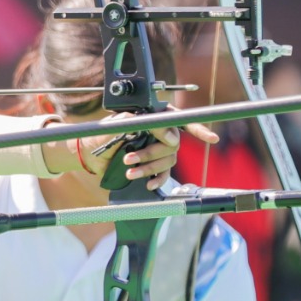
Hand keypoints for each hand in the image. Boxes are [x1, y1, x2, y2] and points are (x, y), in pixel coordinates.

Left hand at [75, 120, 217, 189]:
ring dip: (149, 167)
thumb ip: (144, 125)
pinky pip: (165, 175)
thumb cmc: (101, 133)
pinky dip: (158, 180)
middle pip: (172, 144)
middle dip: (151, 153)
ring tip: (129, 170)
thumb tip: (171, 136)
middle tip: (129, 158)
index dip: (198, 129)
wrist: (89, 153)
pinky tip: (149, 184)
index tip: (212, 138)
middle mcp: (159, 132)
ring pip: (167, 160)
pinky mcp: (153, 165)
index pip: (179, 120)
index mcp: (153, 116)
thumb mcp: (118, 124)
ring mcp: (157, 149)